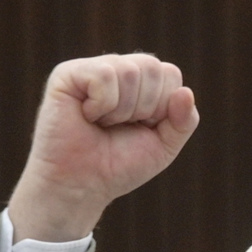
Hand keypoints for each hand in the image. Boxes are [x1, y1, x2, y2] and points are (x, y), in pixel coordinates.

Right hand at [7, 53, 197, 241]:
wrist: (81, 184)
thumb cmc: (120, 164)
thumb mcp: (165, 145)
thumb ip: (184, 120)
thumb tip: (185, 91)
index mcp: (142, 82)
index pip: (170, 73)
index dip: (164, 107)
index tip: (143, 126)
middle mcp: (117, 69)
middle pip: (153, 68)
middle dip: (145, 107)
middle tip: (120, 125)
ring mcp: (91, 68)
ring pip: (129, 71)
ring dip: (122, 110)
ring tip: (102, 123)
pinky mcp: (66, 73)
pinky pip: (103, 75)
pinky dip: (102, 104)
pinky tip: (86, 115)